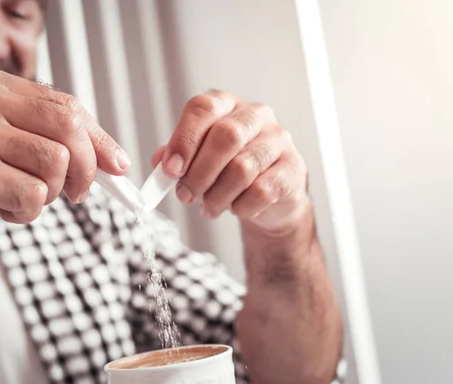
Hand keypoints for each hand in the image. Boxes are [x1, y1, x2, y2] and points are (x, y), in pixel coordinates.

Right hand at [0, 69, 128, 249]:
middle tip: (77, 194)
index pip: (68, 107)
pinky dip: (29, 212)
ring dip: (51, 194)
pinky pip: (33, 194)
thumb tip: (110, 160)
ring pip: (56, 163)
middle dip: (87, 168)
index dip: (100, 140)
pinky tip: (5, 210)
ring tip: (23, 199)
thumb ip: (45, 139)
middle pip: (71, 129)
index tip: (117, 166)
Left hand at [152, 90, 308, 232]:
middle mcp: (255, 115)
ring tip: (208, 208)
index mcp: (227, 105)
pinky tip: (235, 209)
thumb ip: (177, 157)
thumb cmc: (229, 170)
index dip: (183, 139)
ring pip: (242, 167)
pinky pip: (262, 190)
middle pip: (225, 136)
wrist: (270, 196)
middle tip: (184, 195)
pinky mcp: (294, 168)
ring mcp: (278, 140)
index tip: (170, 169)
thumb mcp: (199, 159)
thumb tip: (158, 162)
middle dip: (198, 173)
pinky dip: (241, 206)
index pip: (203, 108)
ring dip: (217, 195)